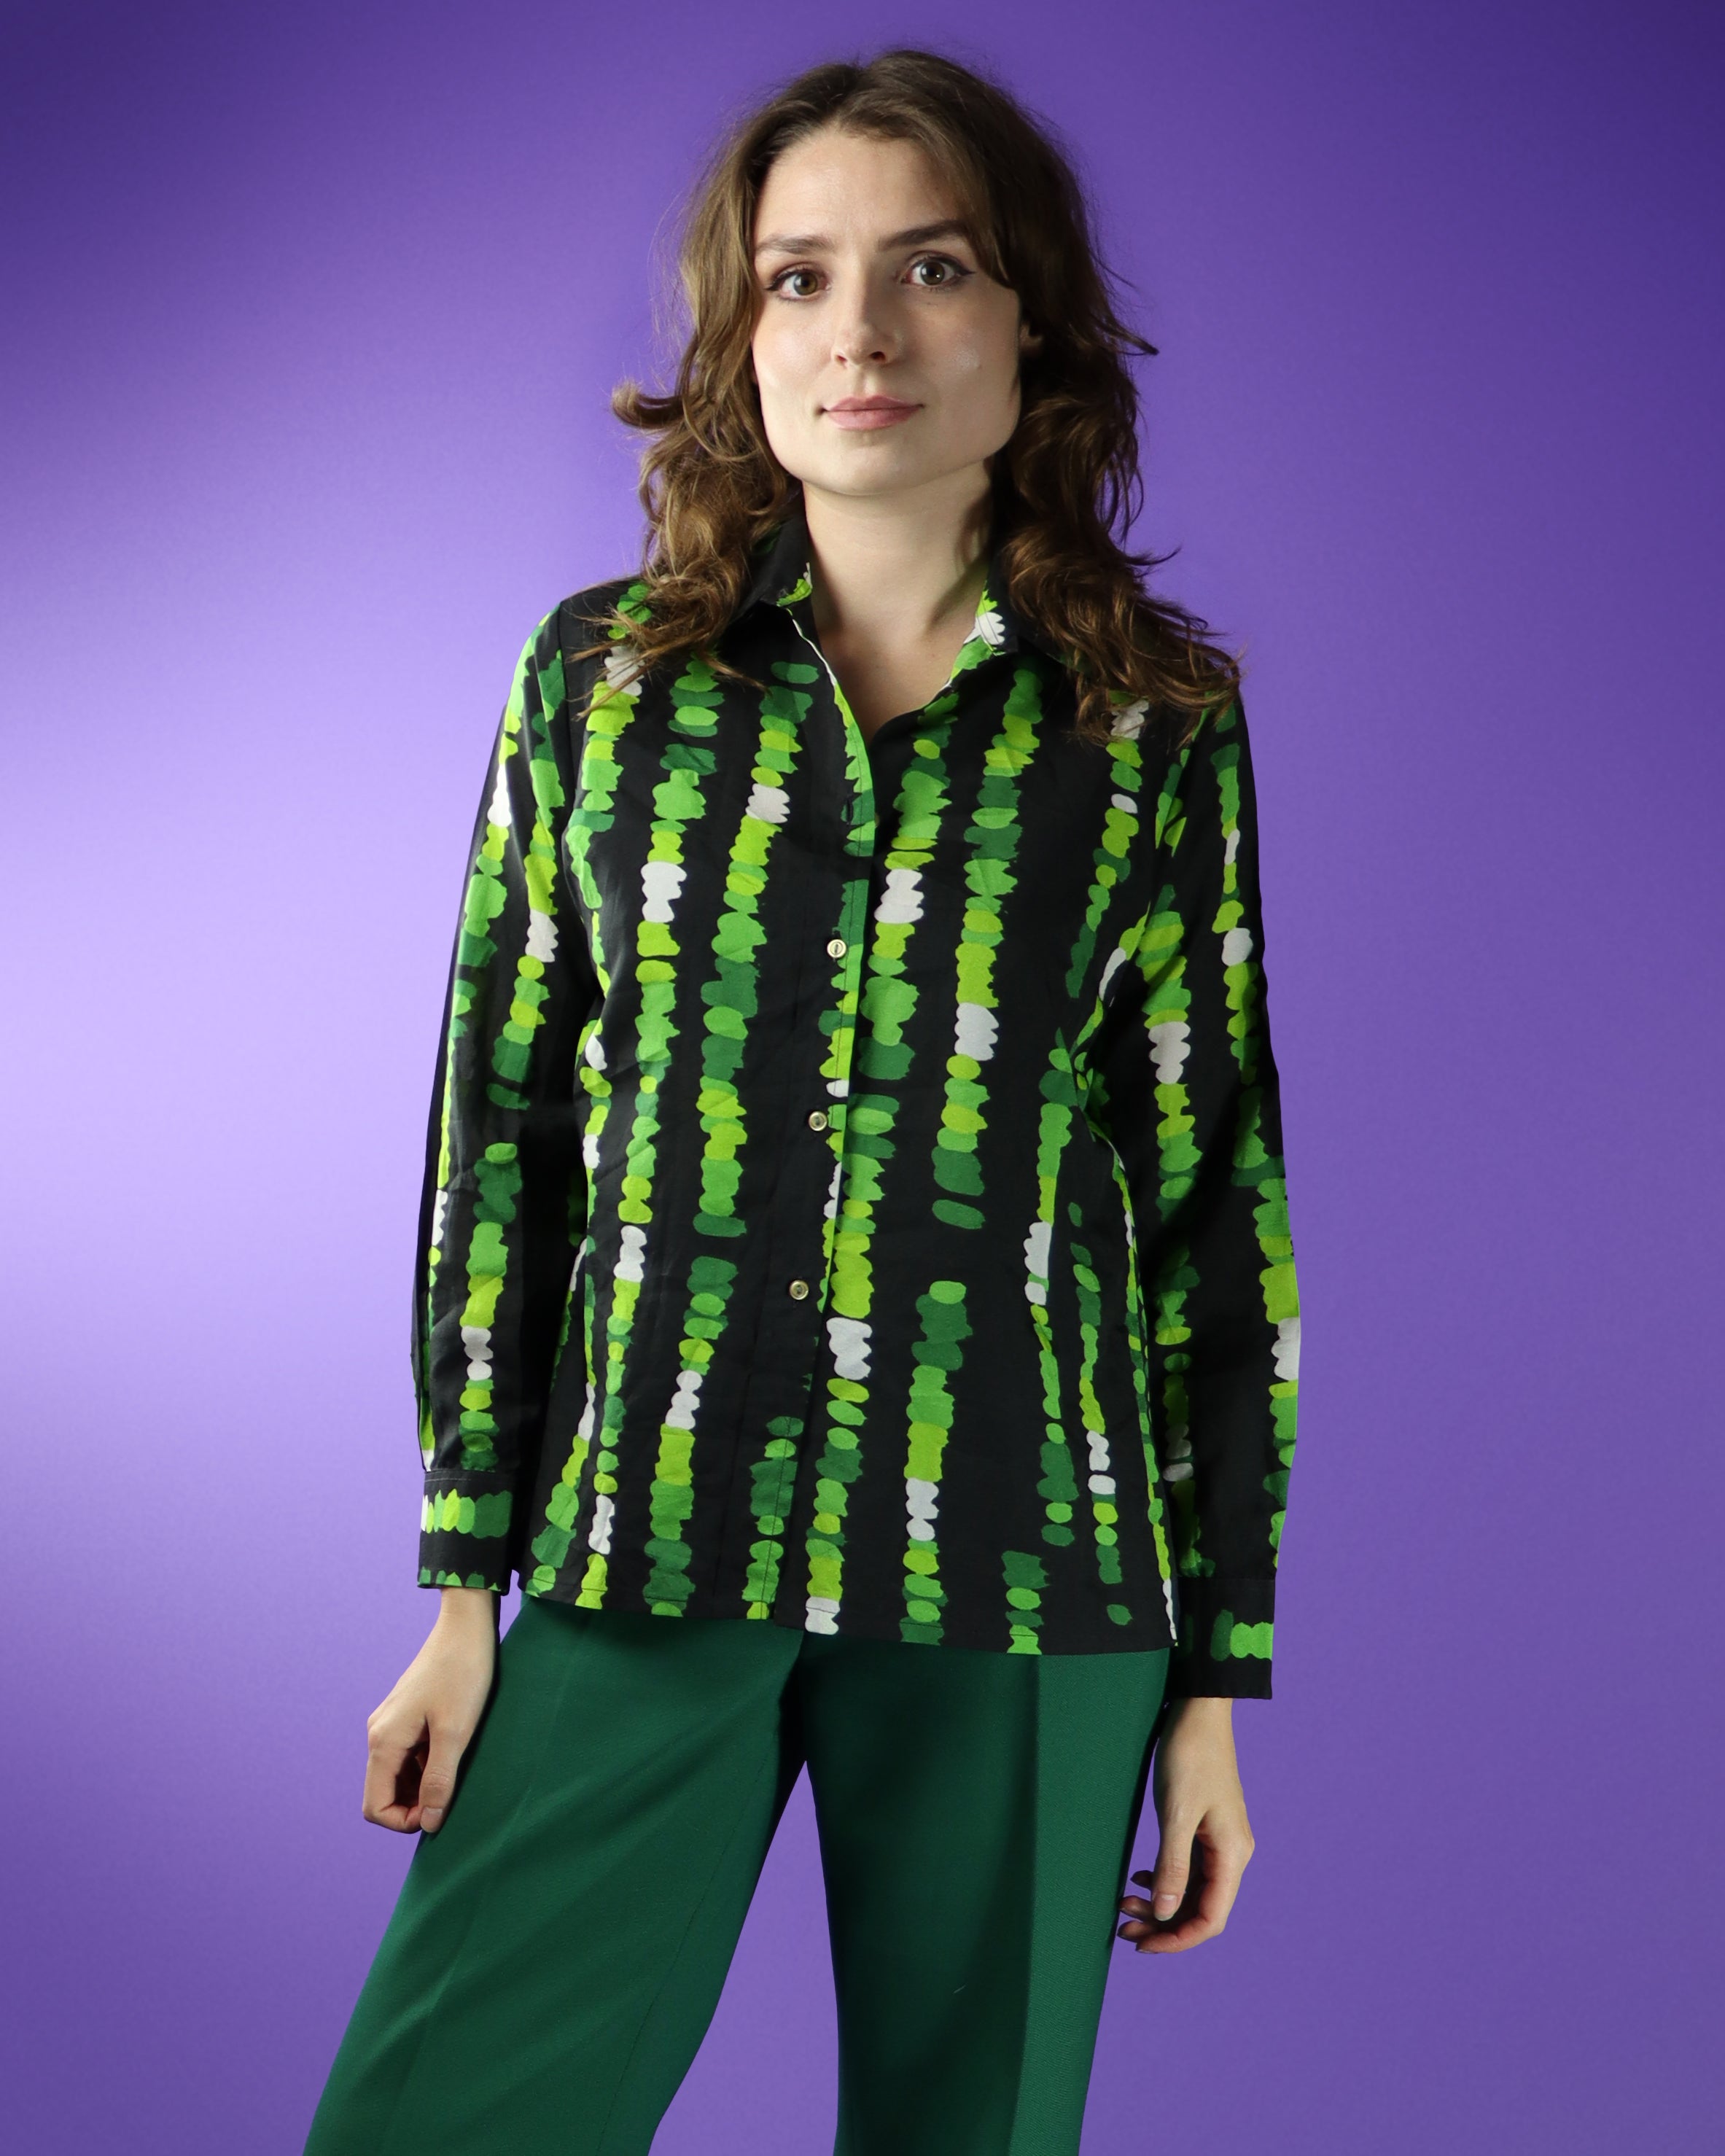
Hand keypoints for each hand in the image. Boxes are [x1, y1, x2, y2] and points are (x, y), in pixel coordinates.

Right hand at [362, 1588, 497, 1834]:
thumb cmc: (463, 1675)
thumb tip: (428, 1823)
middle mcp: (379, 1733)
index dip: (403, 1821)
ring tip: (456, 1772)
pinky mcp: (406, 1716)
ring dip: (421, 1786)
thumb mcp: (455, 1733)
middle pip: (383, 1793)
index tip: (438, 1813)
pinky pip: (407, 1756)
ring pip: (397, 1775)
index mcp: (384, 1740)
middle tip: (451, 1796)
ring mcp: (391, 1724)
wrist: (467, 1627)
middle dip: (413, 1806)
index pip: (375, 1806)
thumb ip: (438, 1780)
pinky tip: (453, 1753)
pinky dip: (425, 1765)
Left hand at [1116, 1695, 1254, 1953]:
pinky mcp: (1207, 1829)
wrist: (1199, 1711)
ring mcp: (1220, 1842)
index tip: (1143, 1943)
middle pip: (1200, 1908)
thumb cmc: (1189, 1756)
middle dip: (1163, 1923)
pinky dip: (1165, 1880)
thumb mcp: (1176, 1813)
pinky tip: (1141, 1878)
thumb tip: (1166, 1913)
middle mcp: (1231, 1854)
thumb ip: (1172, 1865)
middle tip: (1123, 1925)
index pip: (1210, 1918)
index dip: (1177, 1939)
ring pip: (1192, 1890)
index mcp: (1231, 1855)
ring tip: (1124, 1903)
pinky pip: (1189, 1869)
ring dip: (1161, 1902)